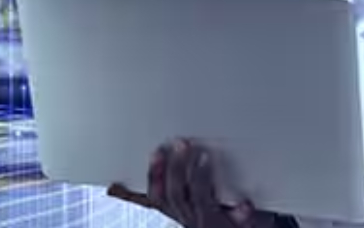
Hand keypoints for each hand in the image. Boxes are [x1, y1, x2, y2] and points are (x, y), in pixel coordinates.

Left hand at [107, 139, 277, 227]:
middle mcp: (187, 217)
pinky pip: (148, 204)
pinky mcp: (169, 211)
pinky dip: (130, 194)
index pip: (199, 195)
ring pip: (159, 198)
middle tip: (181, 144)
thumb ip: (245, 217)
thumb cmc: (234, 226)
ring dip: (156, 175)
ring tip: (157, 152)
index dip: (199, 176)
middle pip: (176, 193)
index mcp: (207, 218)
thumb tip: (244, 206)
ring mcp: (176, 214)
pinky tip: (116, 185)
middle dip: (177, 168)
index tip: (203, 157)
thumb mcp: (248, 225)